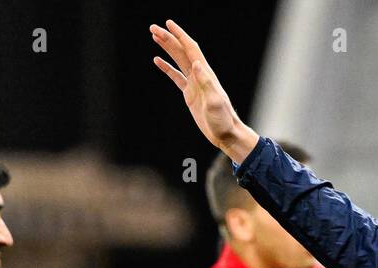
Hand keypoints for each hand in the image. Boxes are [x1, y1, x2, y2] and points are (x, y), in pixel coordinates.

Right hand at [150, 19, 259, 162]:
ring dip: (166, 48)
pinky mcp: (190, 93)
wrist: (225, 133)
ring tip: (154, 37)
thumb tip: (196, 63)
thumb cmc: (222, 119)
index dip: (179, 35)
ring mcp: (194, 83)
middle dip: (168, 38)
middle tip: (153, 28)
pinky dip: (167, 67)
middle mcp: (199, 75)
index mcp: (205, 73)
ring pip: (178, 60)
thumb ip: (206, 82)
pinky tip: (158, 60)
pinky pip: (176, 76)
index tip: (168, 24)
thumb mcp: (215, 101)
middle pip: (181, 51)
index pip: (190, 49)